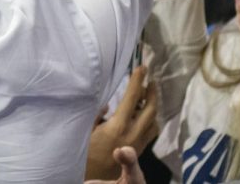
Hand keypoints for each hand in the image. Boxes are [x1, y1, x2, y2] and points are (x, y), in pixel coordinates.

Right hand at [84, 67, 157, 181]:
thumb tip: (106, 104)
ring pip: (153, 121)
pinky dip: (151, 120)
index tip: (142, 67)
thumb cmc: (86, 155)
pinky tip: (144, 116)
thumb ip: (96, 116)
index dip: (137, 80)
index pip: (132, 98)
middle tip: (150, 80)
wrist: (99, 179)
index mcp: (118, 125)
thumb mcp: (86, 132)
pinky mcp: (140, 151)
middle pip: (150, 108)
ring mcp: (138, 143)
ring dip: (152, 106)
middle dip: (152, 92)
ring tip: (147, 96)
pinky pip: (151, 132)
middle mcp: (132, 133)